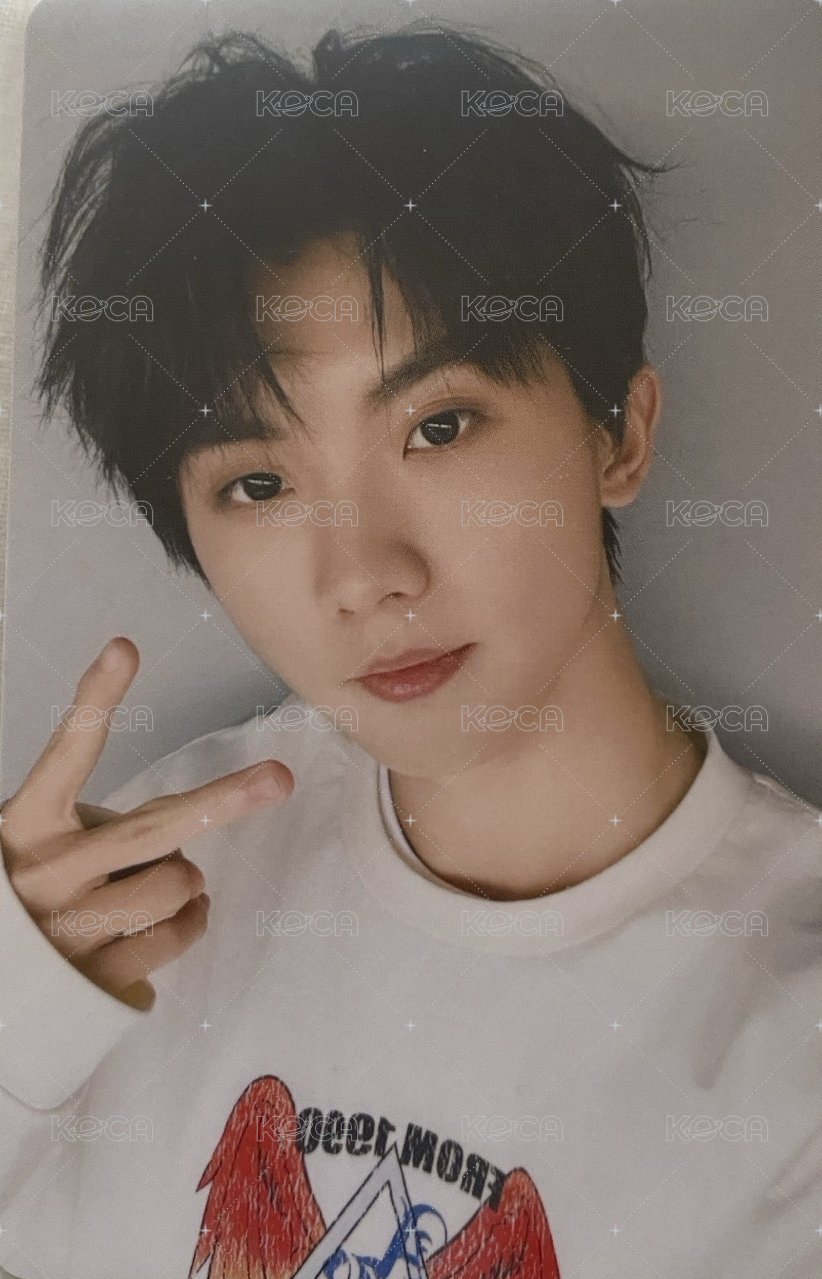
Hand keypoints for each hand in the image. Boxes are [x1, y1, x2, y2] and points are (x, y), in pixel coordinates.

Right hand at [0, 637, 292, 1010]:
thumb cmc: (35, 892)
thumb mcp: (51, 842)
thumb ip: (109, 826)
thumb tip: (187, 841)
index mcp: (27, 826)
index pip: (67, 755)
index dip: (95, 700)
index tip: (125, 647)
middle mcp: (48, 873)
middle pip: (156, 828)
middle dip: (225, 799)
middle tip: (277, 778)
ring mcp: (72, 929)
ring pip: (179, 883)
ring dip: (186, 881)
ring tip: (160, 883)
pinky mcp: (98, 978)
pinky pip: (180, 932)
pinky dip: (190, 921)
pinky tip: (174, 917)